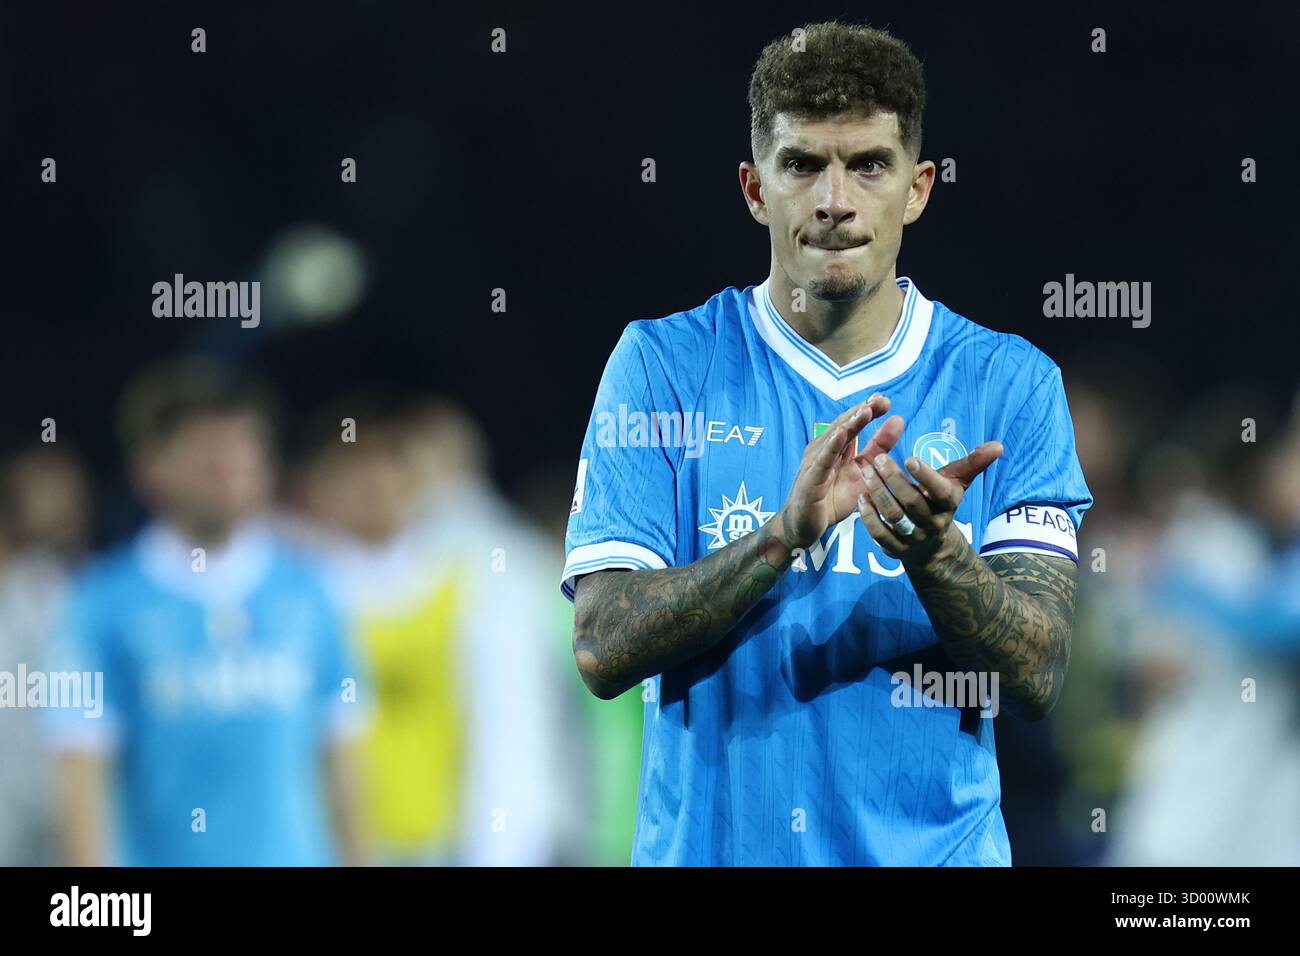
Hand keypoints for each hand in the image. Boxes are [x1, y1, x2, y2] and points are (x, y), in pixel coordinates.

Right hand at [774, 393, 901, 549]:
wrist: (803, 526)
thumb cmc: (830, 499)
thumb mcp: (863, 472)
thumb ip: (879, 448)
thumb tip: (898, 420)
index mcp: (837, 447)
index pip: (854, 423)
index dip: (869, 410)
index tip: (886, 400)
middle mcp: (824, 450)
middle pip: (844, 425)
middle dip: (862, 411)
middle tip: (881, 400)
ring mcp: (815, 463)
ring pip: (834, 439)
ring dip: (849, 423)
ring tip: (865, 411)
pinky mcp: (810, 479)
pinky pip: (821, 461)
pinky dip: (831, 446)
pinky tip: (841, 435)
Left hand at [857, 437, 1003, 567]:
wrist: (932, 547)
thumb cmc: (940, 503)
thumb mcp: (955, 483)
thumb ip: (973, 463)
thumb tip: (999, 446)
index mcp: (948, 504)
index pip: (940, 491)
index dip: (925, 476)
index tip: (909, 457)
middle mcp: (933, 524)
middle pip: (912, 503)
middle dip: (893, 480)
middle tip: (877, 459)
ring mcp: (914, 538)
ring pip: (894, 517)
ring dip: (878, 493)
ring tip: (866, 472)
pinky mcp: (896, 550)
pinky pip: (880, 535)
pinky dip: (869, 517)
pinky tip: (861, 497)